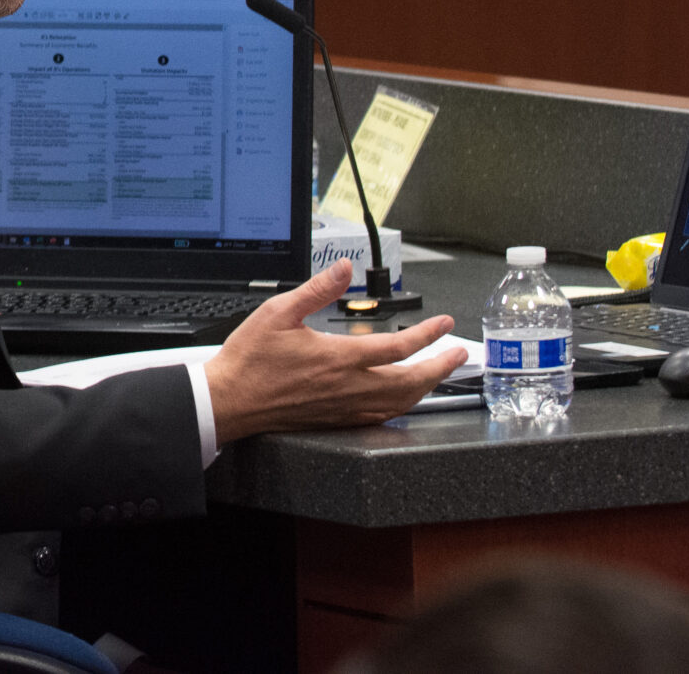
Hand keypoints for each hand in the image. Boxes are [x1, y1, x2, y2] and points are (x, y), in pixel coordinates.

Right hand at [201, 260, 464, 444]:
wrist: (231, 399)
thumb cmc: (251, 359)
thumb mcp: (279, 312)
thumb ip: (316, 289)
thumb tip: (344, 268)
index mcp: (339, 358)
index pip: (398, 348)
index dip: (428, 335)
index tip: (445, 325)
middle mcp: (348, 387)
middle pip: (410, 382)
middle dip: (440, 367)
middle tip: (458, 355)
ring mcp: (344, 407)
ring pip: (399, 403)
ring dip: (425, 388)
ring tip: (438, 375)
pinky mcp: (336, 419)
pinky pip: (380, 417)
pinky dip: (401, 406)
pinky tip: (402, 400)